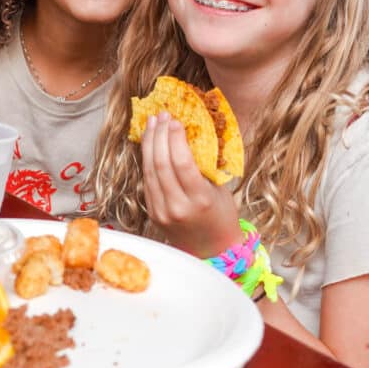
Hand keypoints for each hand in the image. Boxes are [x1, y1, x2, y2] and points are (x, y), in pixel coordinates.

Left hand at [141, 111, 242, 257]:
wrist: (212, 251)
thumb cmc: (221, 216)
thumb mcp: (220, 189)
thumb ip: (203, 166)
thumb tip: (187, 134)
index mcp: (200, 200)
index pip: (181, 162)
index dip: (175, 138)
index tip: (176, 120)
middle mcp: (177, 207)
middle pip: (161, 164)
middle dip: (160, 135)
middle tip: (161, 116)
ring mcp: (161, 211)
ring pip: (149, 170)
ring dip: (149, 143)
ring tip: (152, 124)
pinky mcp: (152, 213)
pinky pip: (147, 180)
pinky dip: (147, 159)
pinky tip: (149, 144)